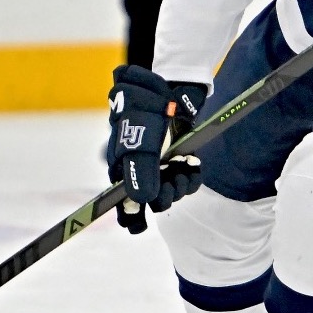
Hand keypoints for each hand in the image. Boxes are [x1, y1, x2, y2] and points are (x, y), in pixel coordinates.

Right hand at [106, 66, 208, 233]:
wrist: (170, 86)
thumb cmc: (145, 108)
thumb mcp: (139, 139)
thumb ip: (140, 171)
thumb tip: (142, 201)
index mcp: (121, 166)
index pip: (121, 202)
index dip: (130, 217)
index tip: (138, 226)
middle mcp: (139, 169)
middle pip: (150, 202)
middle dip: (163, 196)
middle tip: (171, 184)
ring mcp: (159, 165)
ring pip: (170, 193)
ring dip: (180, 186)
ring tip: (183, 168)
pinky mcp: (178, 160)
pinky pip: (186, 181)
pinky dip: (191, 177)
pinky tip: (192, 165)